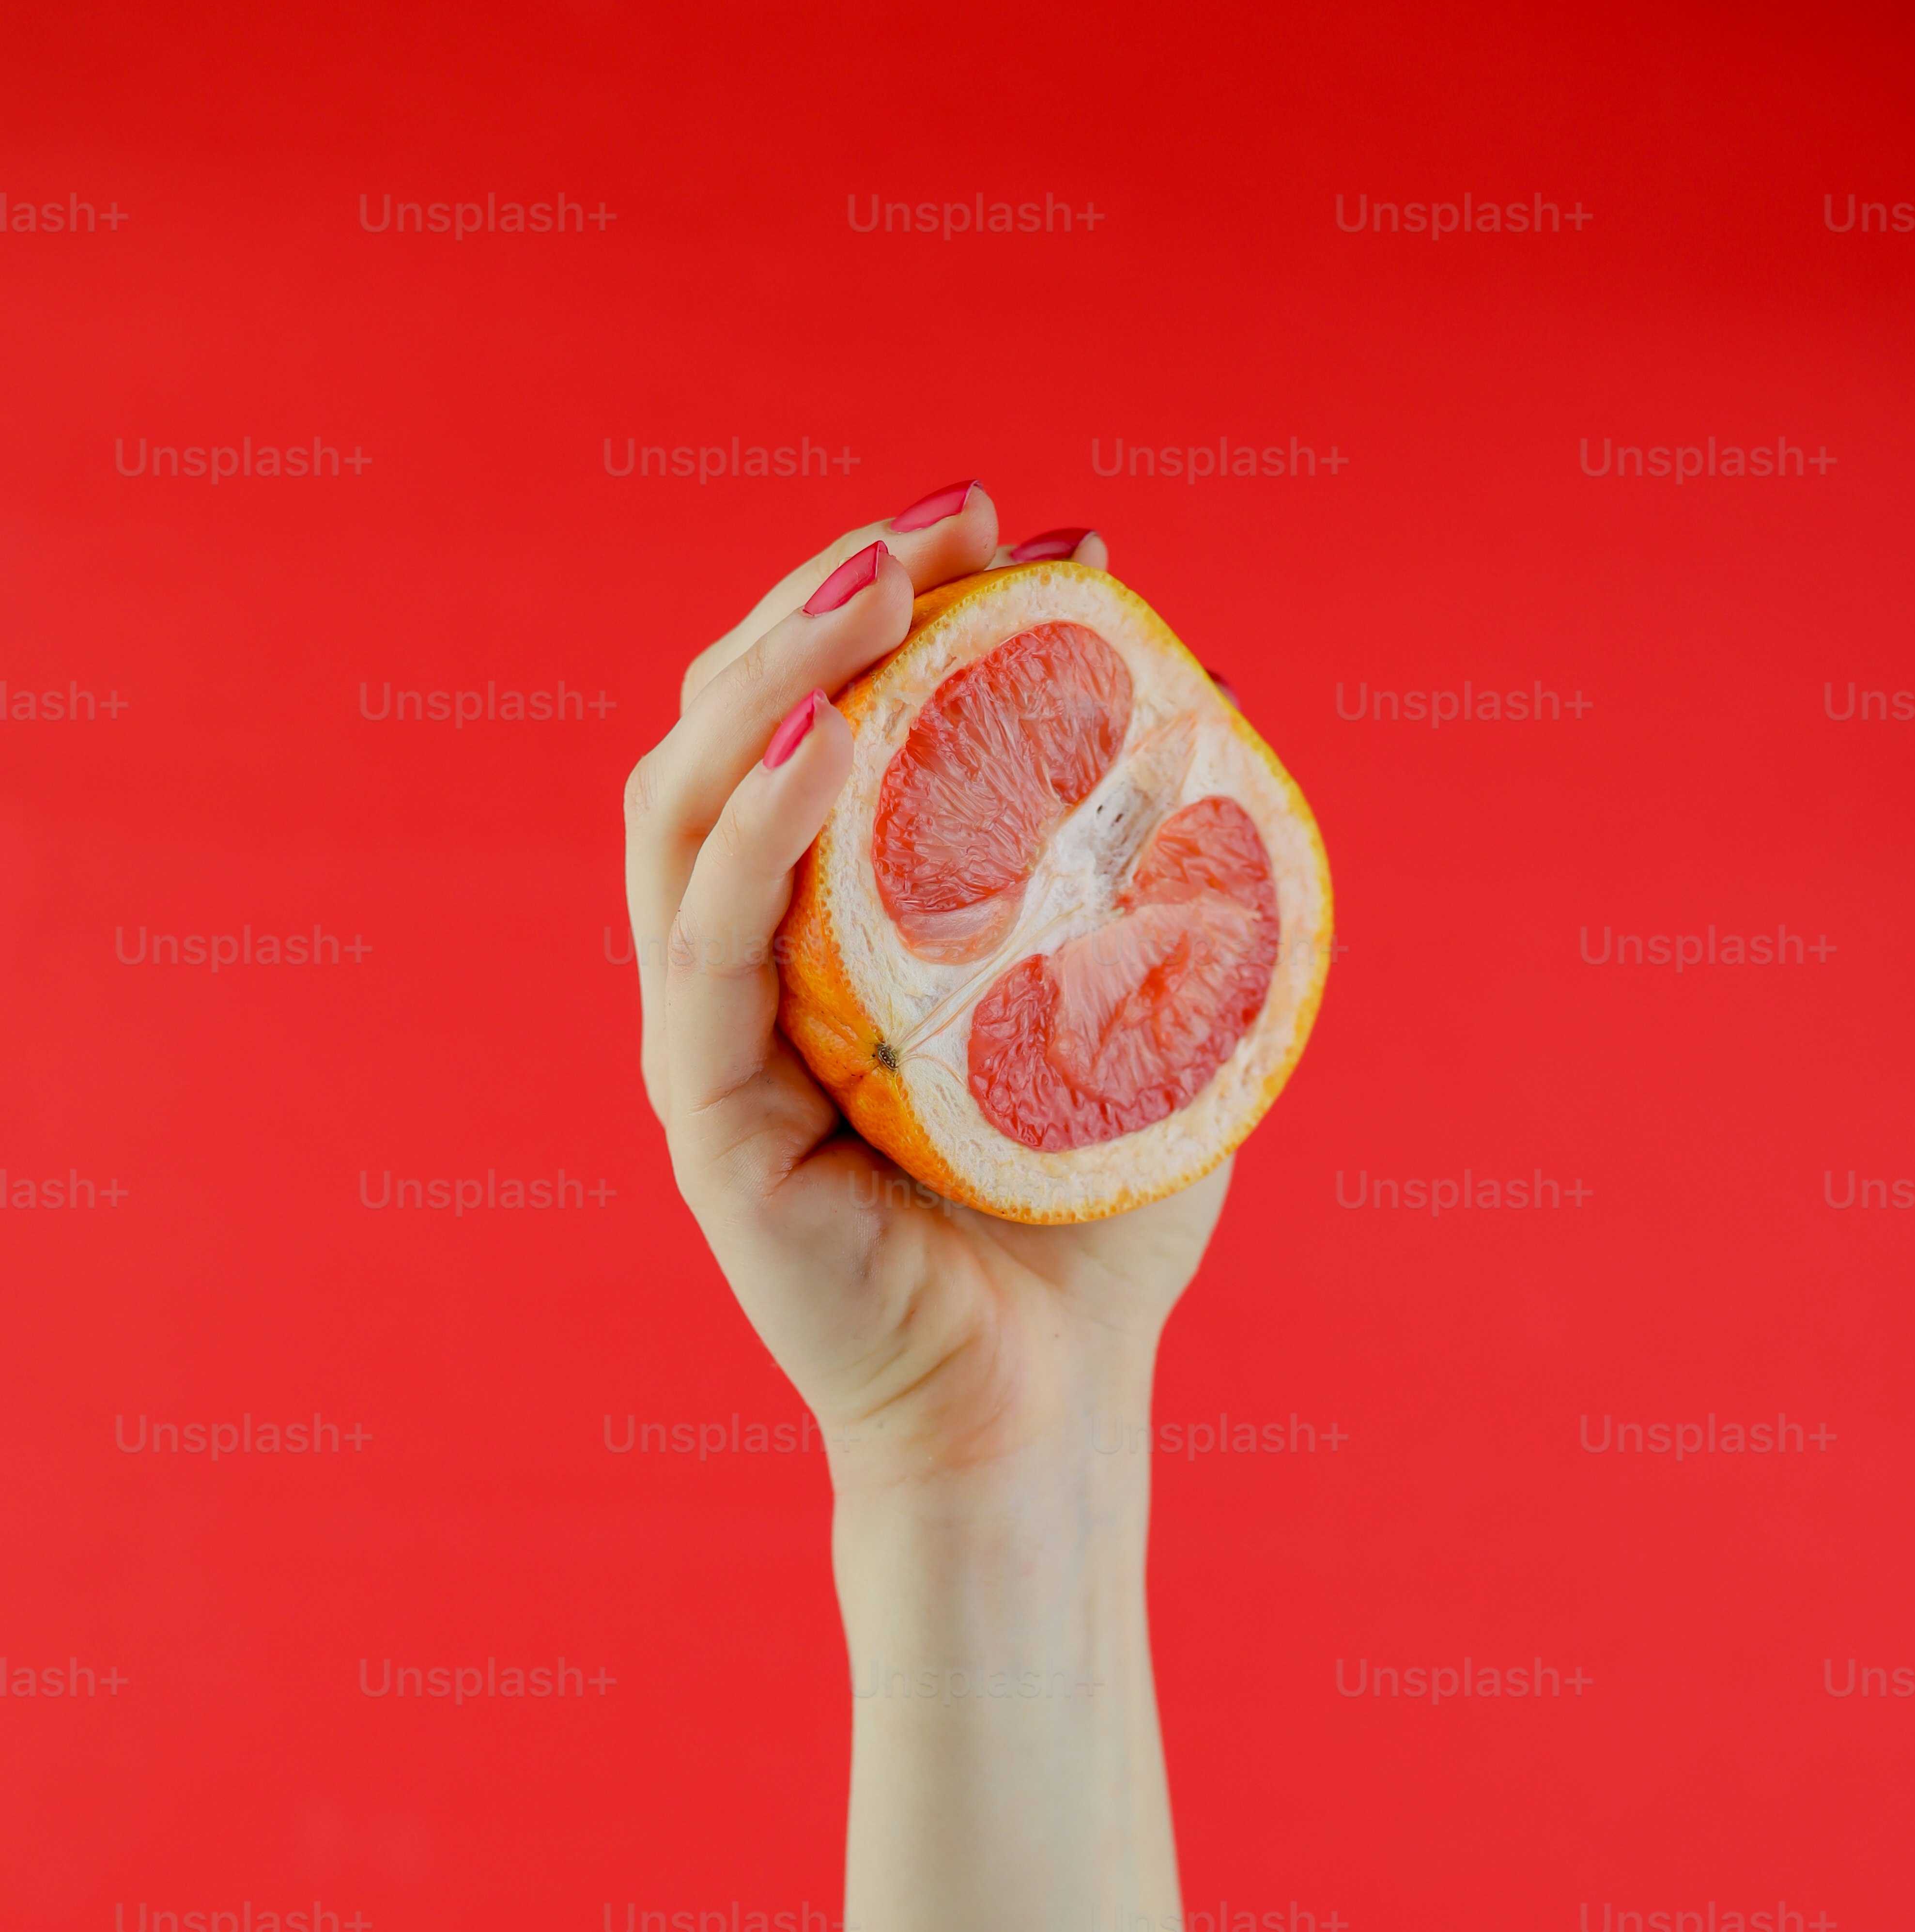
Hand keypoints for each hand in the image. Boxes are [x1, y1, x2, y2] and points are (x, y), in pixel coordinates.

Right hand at [622, 488, 1230, 1499]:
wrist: (1044, 1413)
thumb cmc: (1085, 1232)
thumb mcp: (1134, 1021)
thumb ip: (1149, 884)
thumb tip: (1211, 699)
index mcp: (829, 935)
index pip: (828, 722)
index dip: (905, 603)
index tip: (1022, 526)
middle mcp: (746, 966)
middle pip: (737, 728)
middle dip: (826, 595)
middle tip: (950, 518)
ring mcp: (708, 1035)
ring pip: (686, 803)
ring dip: (770, 671)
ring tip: (872, 580)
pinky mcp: (703, 1113)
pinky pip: (706, 940)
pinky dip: (758, 824)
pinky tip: (828, 732)